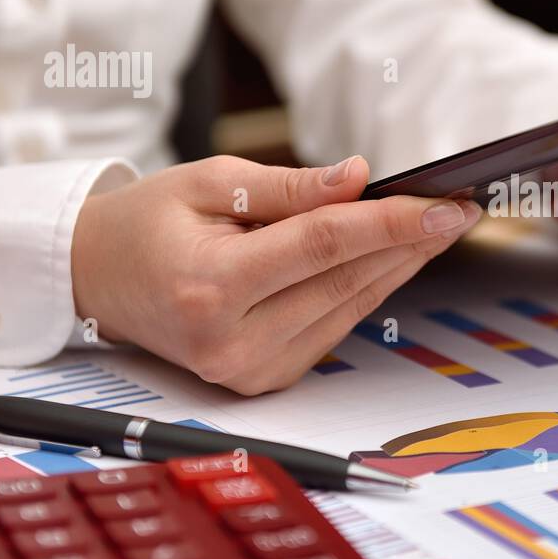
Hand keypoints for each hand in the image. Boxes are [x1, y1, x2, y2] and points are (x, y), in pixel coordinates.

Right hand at [71, 155, 480, 393]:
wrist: (97, 280)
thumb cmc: (148, 223)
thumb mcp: (208, 182)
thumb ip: (289, 188)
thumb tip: (359, 178)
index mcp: (210, 288)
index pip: (322, 247)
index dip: (391, 223)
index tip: (445, 205)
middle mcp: (231, 343)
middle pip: (346, 282)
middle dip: (410, 242)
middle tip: (459, 209)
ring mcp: (249, 371)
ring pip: (349, 307)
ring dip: (399, 265)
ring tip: (438, 226)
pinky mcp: (264, 380)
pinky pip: (333, 325)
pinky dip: (366, 288)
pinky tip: (393, 256)